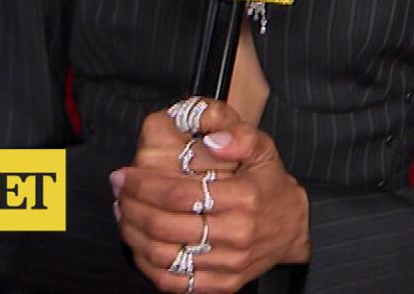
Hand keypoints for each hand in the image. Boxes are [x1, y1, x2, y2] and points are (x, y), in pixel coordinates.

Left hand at [114, 100, 309, 292]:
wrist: (295, 228)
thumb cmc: (270, 186)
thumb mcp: (263, 150)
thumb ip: (239, 135)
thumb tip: (213, 138)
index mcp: (245, 198)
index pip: (179, 194)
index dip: (143, 184)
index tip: (125, 174)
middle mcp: (237, 234)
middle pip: (164, 226)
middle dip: (131, 206)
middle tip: (119, 191)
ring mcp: (229, 264)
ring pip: (163, 255)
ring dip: (133, 234)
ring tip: (124, 213)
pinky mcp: (222, 284)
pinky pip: (172, 281)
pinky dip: (147, 265)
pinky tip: (139, 243)